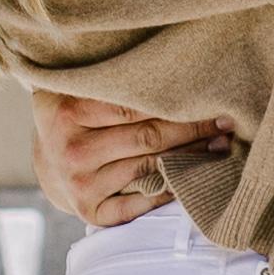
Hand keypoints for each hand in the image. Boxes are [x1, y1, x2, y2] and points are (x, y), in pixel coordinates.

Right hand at [36, 90, 224, 226]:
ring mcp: (79, 184)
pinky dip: (168, 192)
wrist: (47, 160)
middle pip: (148, 138)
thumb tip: (175, 62)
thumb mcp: (79, 88)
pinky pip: (139, 205)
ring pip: (149, 169)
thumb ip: (111, 77)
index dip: (178, 103)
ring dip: (190, 159)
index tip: (212, 96)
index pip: (134, 108)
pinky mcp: (89, 212)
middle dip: (193, 130)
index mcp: (68, 112)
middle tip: (226, 122)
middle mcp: (71, 151)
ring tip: (219, 146)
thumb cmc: (76, 115)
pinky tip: (191, 180)